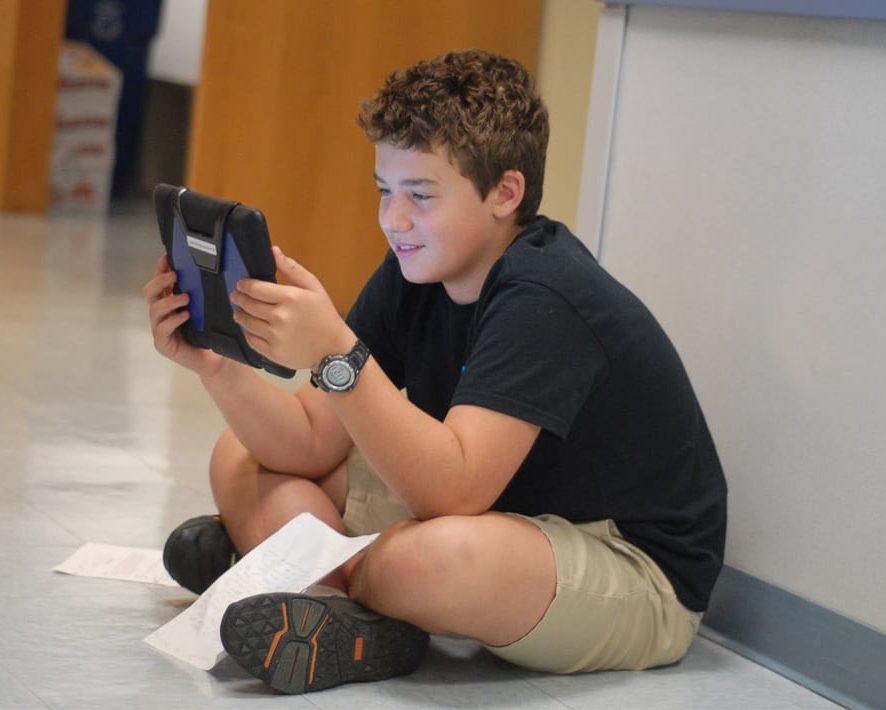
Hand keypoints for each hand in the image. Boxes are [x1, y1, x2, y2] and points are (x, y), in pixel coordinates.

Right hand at [143, 255, 226, 376]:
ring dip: (169, 300)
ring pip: (155, 310)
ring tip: (185, 298)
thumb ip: (202, 294)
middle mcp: (162, 315)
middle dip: (160, 281)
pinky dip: (173, 320)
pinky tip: (185, 315)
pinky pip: (162, 329)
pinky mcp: (164, 344)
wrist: (218, 361)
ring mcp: (160, 330)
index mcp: (169, 304)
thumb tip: (209, 270)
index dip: (160, 269)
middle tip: (174, 275)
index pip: (159, 283)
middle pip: (150, 293)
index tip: (166, 257)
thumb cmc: (212, 334)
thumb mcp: (208, 310)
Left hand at [230, 247, 354, 370]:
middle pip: (248, 305)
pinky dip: (247, 333)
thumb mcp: (314, 288)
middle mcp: (280, 317)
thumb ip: (293, 269)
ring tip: (240, 312)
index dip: (244, 285)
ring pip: (246, 323)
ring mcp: (275, 336)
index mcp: (290, 298)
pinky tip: (250, 328)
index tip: (240, 284)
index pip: (255, 288)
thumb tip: (274, 252)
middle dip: (239, 298)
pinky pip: (251, 340)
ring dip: (240, 315)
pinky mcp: (273, 353)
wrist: (334, 349)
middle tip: (236, 296)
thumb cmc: (325, 316)